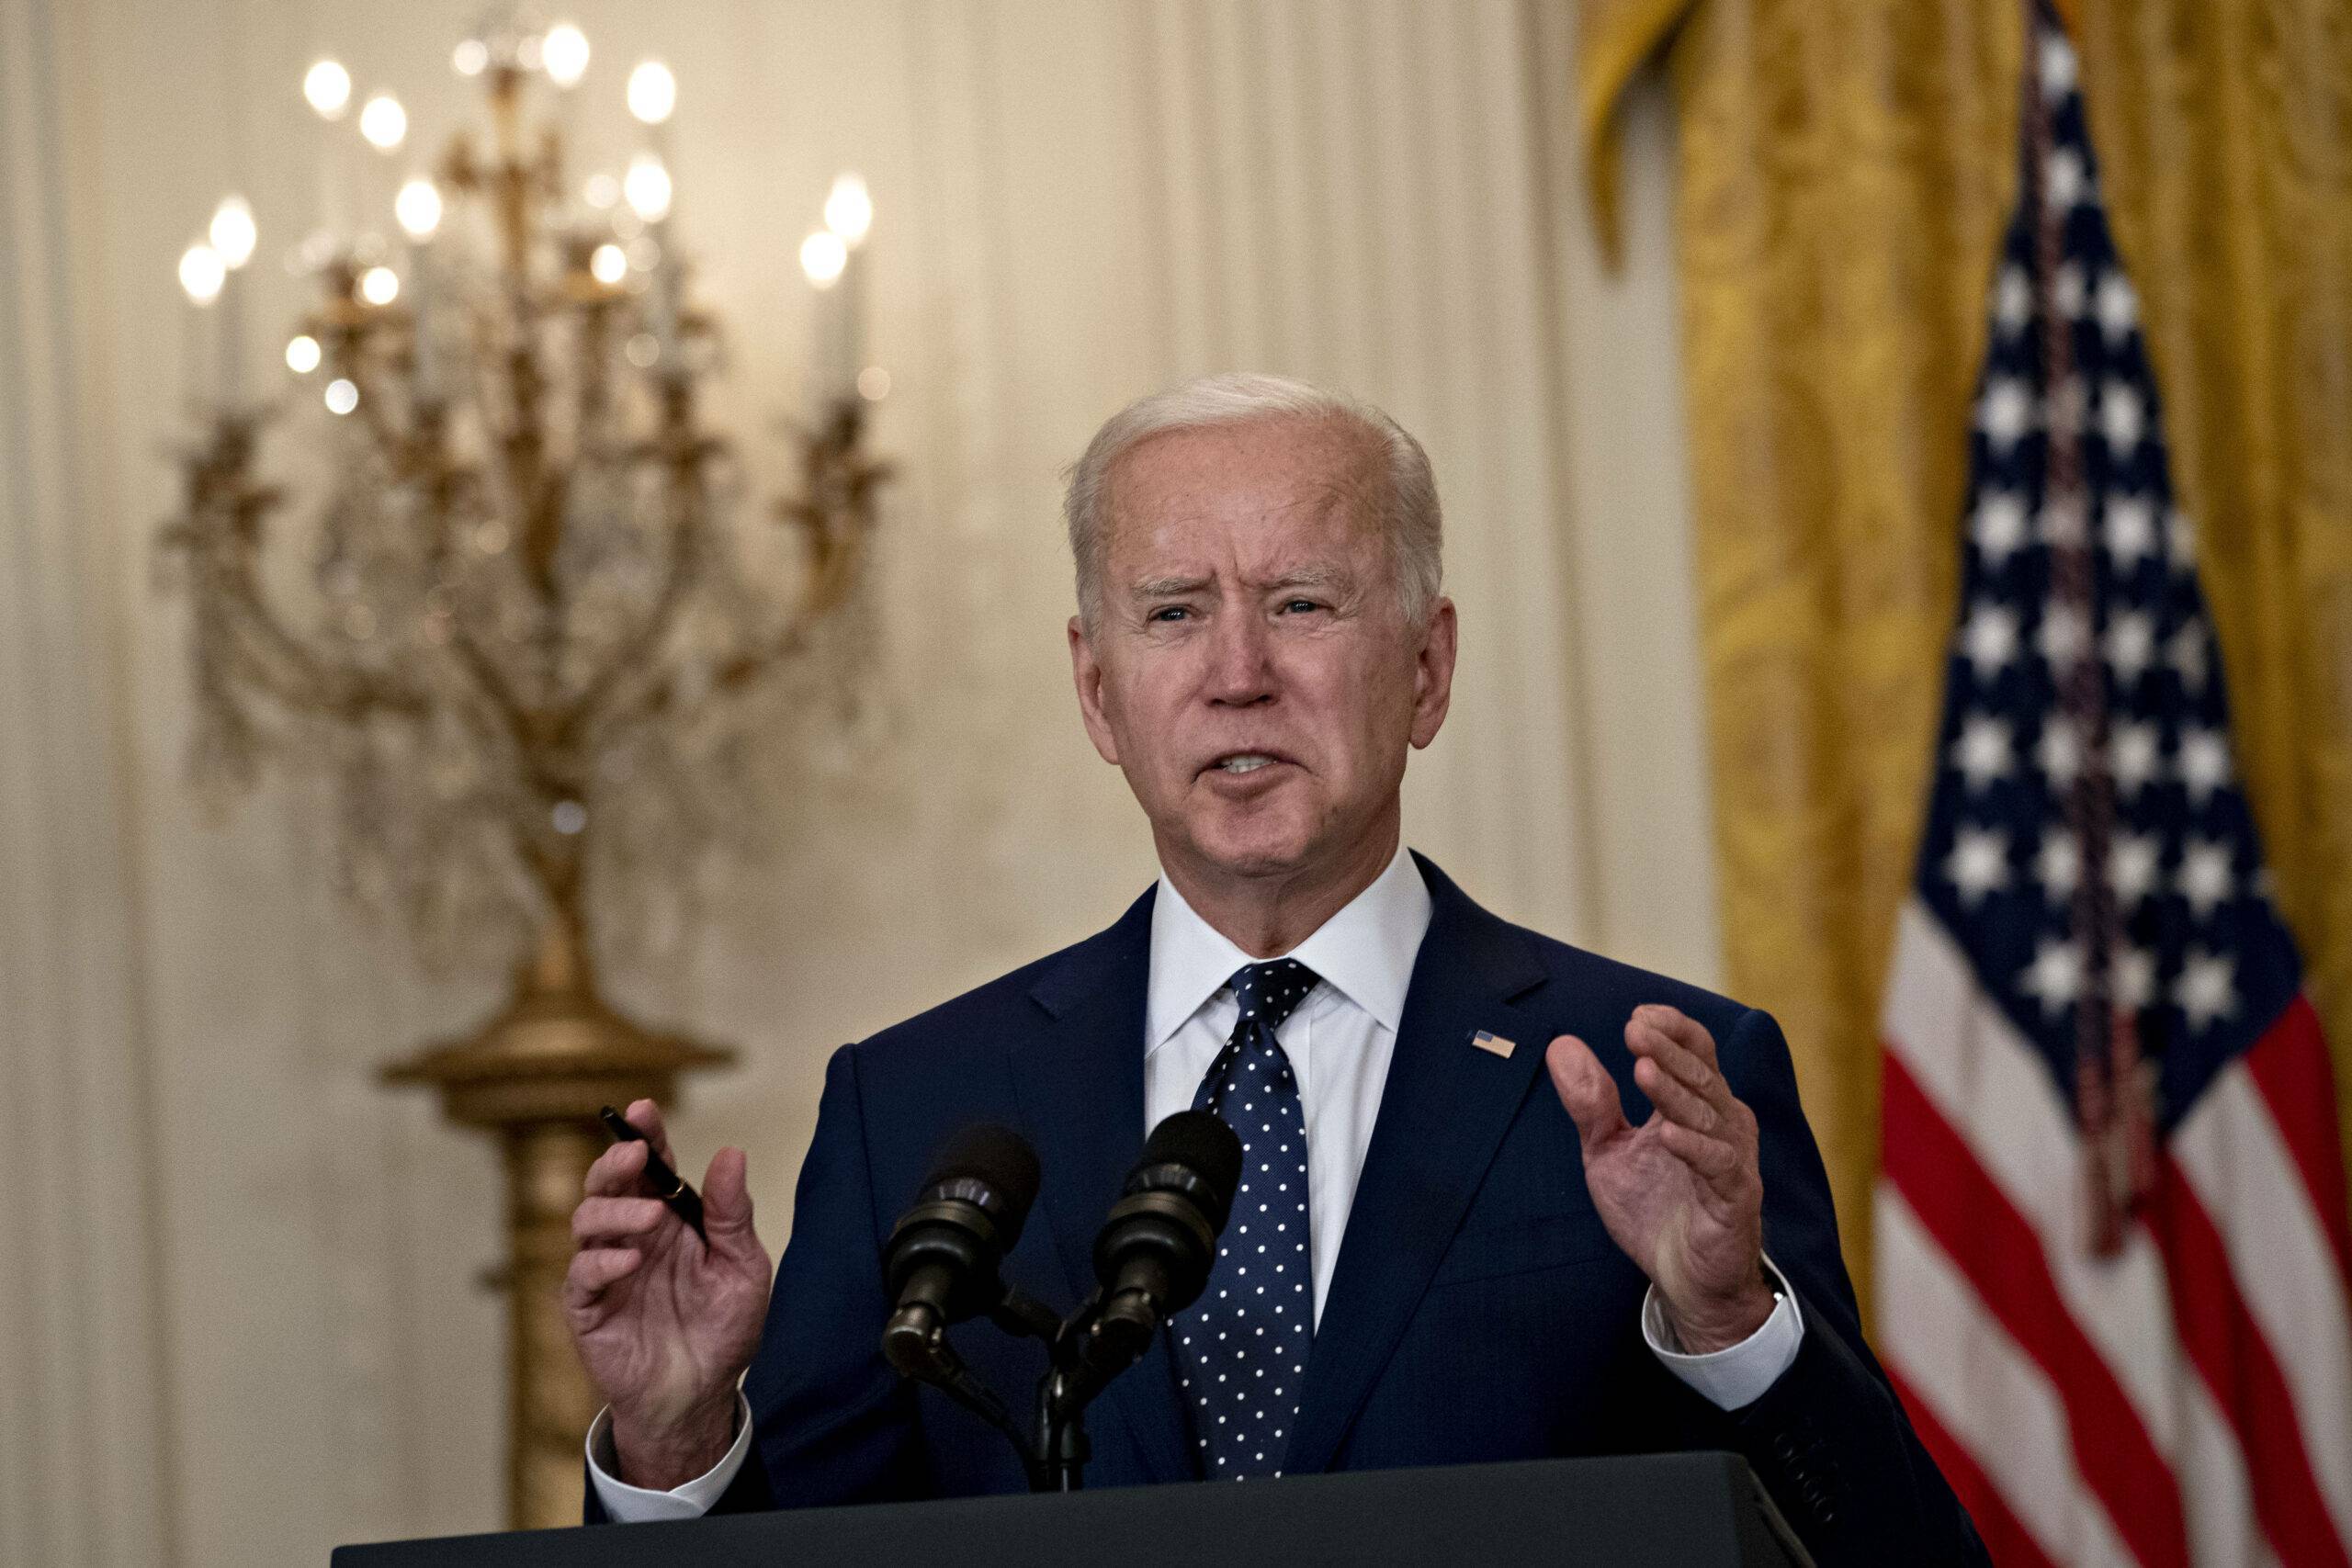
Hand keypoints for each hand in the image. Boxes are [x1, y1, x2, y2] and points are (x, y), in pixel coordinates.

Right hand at [563, 1099, 771, 1489]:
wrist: (702, 1394)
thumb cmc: (723, 1328)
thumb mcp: (743, 1268)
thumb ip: (732, 1214)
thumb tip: (731, 1153)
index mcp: (671, 1219)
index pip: (650, 1168)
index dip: (642, 1136)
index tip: (642, 1110)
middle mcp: (633, 1236)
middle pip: (607, 1183)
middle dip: (615, 1162)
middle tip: (634, 1155)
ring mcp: (608, 1270)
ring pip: (587, 1219)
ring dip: (614, 1211)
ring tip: (650, 1220)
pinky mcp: (589, 1308)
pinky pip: (581, 1275)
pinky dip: (602, 1262)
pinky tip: (631, 1261)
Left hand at [1545, 1005, 1772, 1352]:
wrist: (1684, 1281)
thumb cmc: (1653, 1209)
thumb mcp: (1607, 1151)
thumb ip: (1590, 1102)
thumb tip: (1560, 1044)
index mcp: (1694, 1107)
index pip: (1695, 1052)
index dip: (1672, 1030)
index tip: (1636, 1016)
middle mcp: (1721, 1125)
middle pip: (1702, 1075)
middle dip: (1667, 1050)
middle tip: (1634, 1029)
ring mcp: (1732, 1161)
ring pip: (1711, 1115)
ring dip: (1676, 1091)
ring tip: (1643, 1069)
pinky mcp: (1735, 1200)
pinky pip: (1720, 1168)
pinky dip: (1696, 1148)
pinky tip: (1670, 1134)